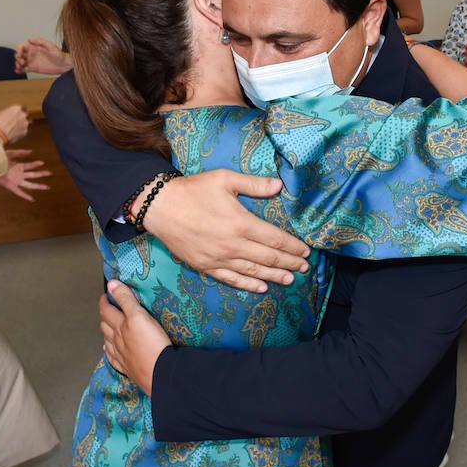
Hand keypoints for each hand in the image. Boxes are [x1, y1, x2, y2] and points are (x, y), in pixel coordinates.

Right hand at [0, 104, 29, 143]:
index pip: (23, 108)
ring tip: (19, 127)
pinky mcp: (25, 132)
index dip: (20, 111)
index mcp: (16, 108)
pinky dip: (22, 132)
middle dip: (23, 118)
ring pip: (29, 123)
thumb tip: (8, 114)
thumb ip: (7, 113)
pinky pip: (26, 131)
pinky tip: (17, 133)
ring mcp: (25, 124)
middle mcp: (23, 115)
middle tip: (18, 121)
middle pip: (26, 115)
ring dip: (25, 124)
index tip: (18, 114)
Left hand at [0, 149, 49, 200]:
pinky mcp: (11, 186)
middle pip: (33, 174)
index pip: (30, 165)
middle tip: (50, 173)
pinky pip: (20, 192)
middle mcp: (19, 174)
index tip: (43, 163)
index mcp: (18, 166)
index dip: (36, 164)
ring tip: (47, 187)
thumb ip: (20, 153)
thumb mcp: (9, 154)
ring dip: (39, 186)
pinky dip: (26, 196)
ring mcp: (16, 180)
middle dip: (42, 174)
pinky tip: (32, 199)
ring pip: (30, 184)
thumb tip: (31, 151)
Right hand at [15, 38, 71, 74]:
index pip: (22, 47)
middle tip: (22, 62)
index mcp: (34, 47)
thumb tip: (29, 39)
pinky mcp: (34, 68)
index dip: (19, 50)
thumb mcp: (50, 45)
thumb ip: (40, 42)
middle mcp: (32, 54)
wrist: (64, 65)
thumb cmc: (59, 54)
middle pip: (19, 54)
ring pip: (20, 62)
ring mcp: (32, 61)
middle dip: (18, 58)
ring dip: (17, 64)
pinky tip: (18, 71)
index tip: (21, 54)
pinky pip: (24, 69)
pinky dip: (20, 70)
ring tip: (19, 67)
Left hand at [100, 280, 169, 394]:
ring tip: (107, 327)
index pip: (107, 310)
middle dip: (104, 315)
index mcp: (120, 326)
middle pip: (105, 326)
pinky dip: (110, 351)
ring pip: (108, 342)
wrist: (160, 373)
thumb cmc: (152, 344)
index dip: (105, 301)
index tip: (105, 295)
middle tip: (107, 308)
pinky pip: (114, 358)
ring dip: (106, 333)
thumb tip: (111, 284)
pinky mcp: (128, 367)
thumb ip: (125, 299)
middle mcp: (117, 341)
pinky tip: (111, 351)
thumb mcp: (139, 316)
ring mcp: (121, 355)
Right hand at [142, 169, 310, 292]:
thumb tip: (279, 185)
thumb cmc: (193, 190)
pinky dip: (248, 285)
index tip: (306, 251)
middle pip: (268, 258)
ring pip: (253, 271)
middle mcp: (233, 244)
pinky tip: (261, 287)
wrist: (159, 207)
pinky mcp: (205, 266)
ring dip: (274, 276)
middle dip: (290, 263)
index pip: (275, 239)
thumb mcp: (225, 179)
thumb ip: (254, 184)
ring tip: (291, 279)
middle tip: (305, 268)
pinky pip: (231, 279)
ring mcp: (218, 258)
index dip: (293, 247)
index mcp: (241, 223)